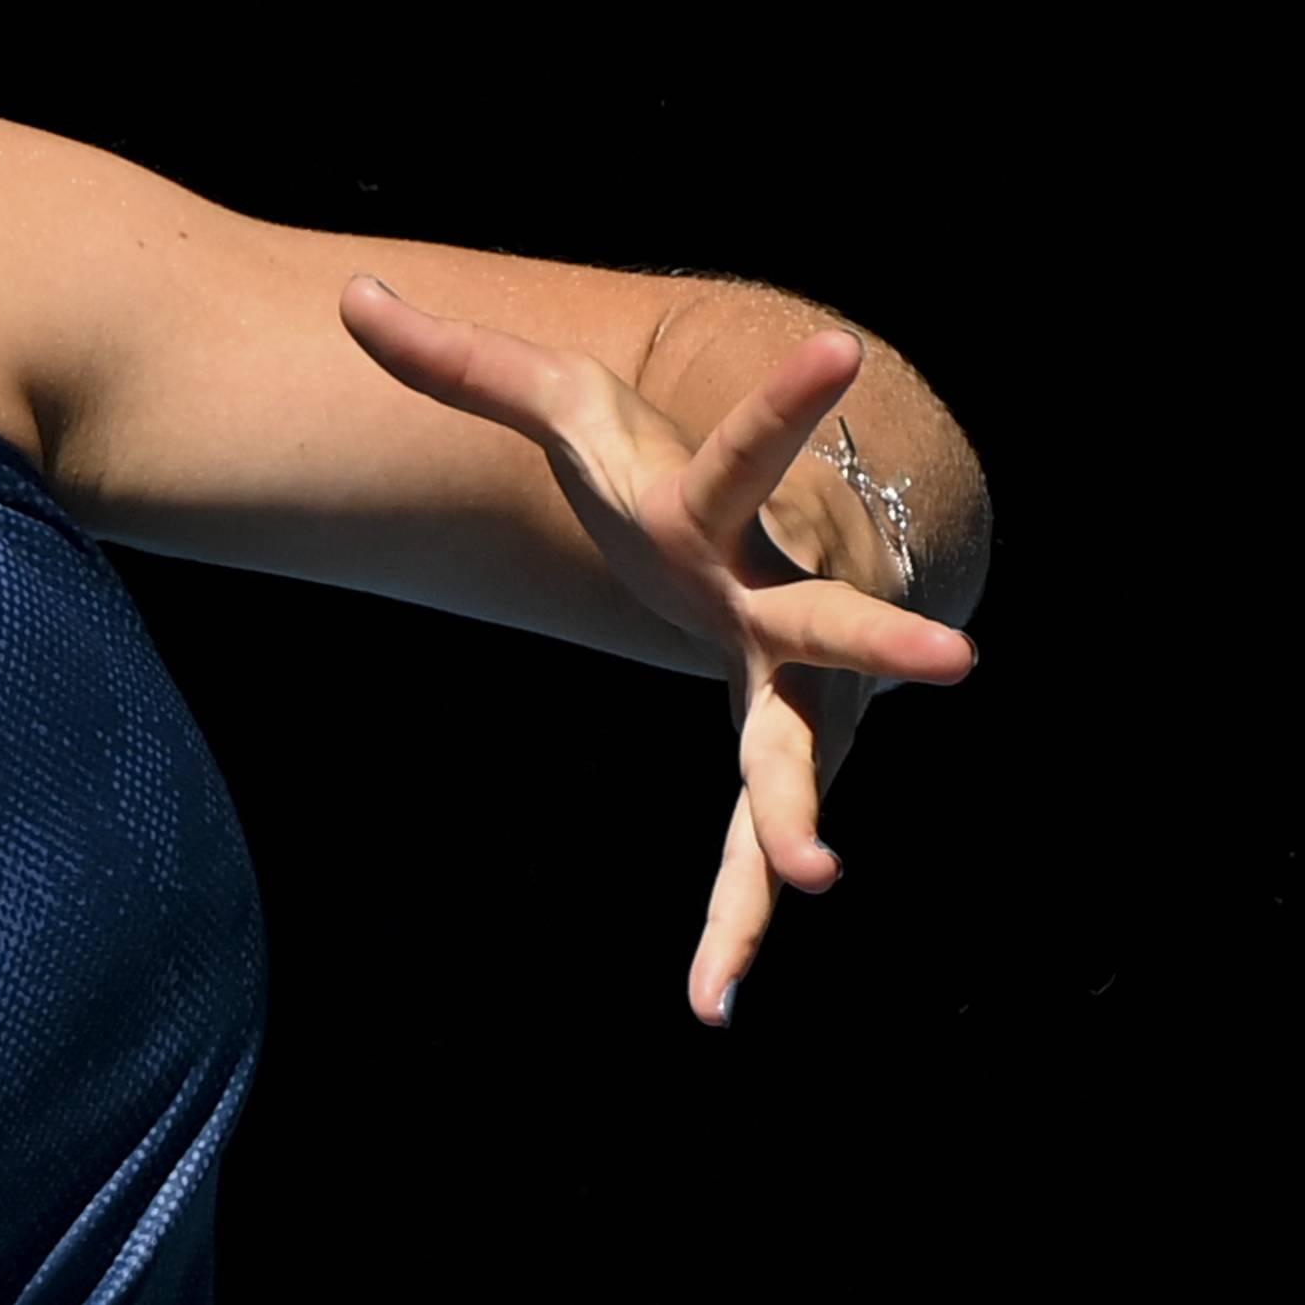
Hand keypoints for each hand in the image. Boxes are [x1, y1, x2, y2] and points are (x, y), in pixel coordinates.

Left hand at [339, 278, 978, 1022]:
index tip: (845, 344)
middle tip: (957, 658)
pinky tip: (710, 1008)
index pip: (750, 446)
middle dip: (888, 637)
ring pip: (799, 760)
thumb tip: (347, 296)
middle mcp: (773, 600)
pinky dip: (733, 925)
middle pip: (830, 620)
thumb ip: (458, 364)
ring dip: (801, 817)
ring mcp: (786, 689)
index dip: (790, 399)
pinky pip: (749, 852)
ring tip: (822, 878)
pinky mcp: (778, 758)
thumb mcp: (561, 412)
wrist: (762, 544)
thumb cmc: (657, 473)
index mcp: (717, 512)